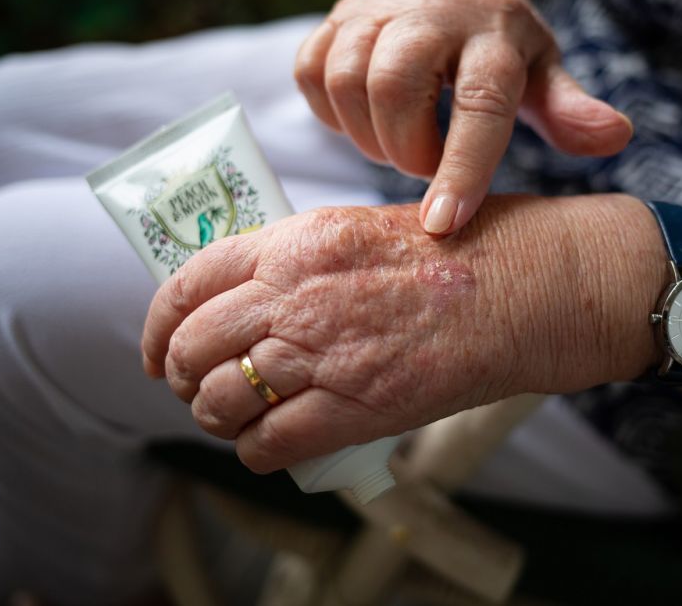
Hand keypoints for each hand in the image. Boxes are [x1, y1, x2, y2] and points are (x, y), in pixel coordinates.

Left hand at [140, 197, 648, 472]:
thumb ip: (297, 260)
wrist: (522, 287)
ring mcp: (322, 353)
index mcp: (295, 242)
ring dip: (219, 416)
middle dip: (183, 376)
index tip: (160, 348)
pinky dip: (257, 451)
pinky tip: (272, 444)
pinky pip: (269, 443)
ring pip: (223, 400)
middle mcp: (295, 295)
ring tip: (238, 417)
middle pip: (193, 346)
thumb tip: (247, 297)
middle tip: (199, 387)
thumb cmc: (455, 251)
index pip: (187, 283)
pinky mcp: (354, 407)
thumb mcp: (360, 229)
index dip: (159, 325)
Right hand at [294, 0, 632, 234]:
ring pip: (345, 78)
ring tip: (399, 145)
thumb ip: (569, 110)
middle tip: (426, 167)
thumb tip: (616, 136)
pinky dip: (330, 112)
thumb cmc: (501, 48)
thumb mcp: (542, 76)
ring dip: (367, 134)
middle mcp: (433, 12)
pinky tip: (364, 121)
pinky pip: (311, 70)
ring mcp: (378, 9)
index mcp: (495, 33)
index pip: (480, 102)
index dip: (461, 167)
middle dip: (404, 148)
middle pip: (395, 84)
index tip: (443, 226)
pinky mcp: (335, 17)